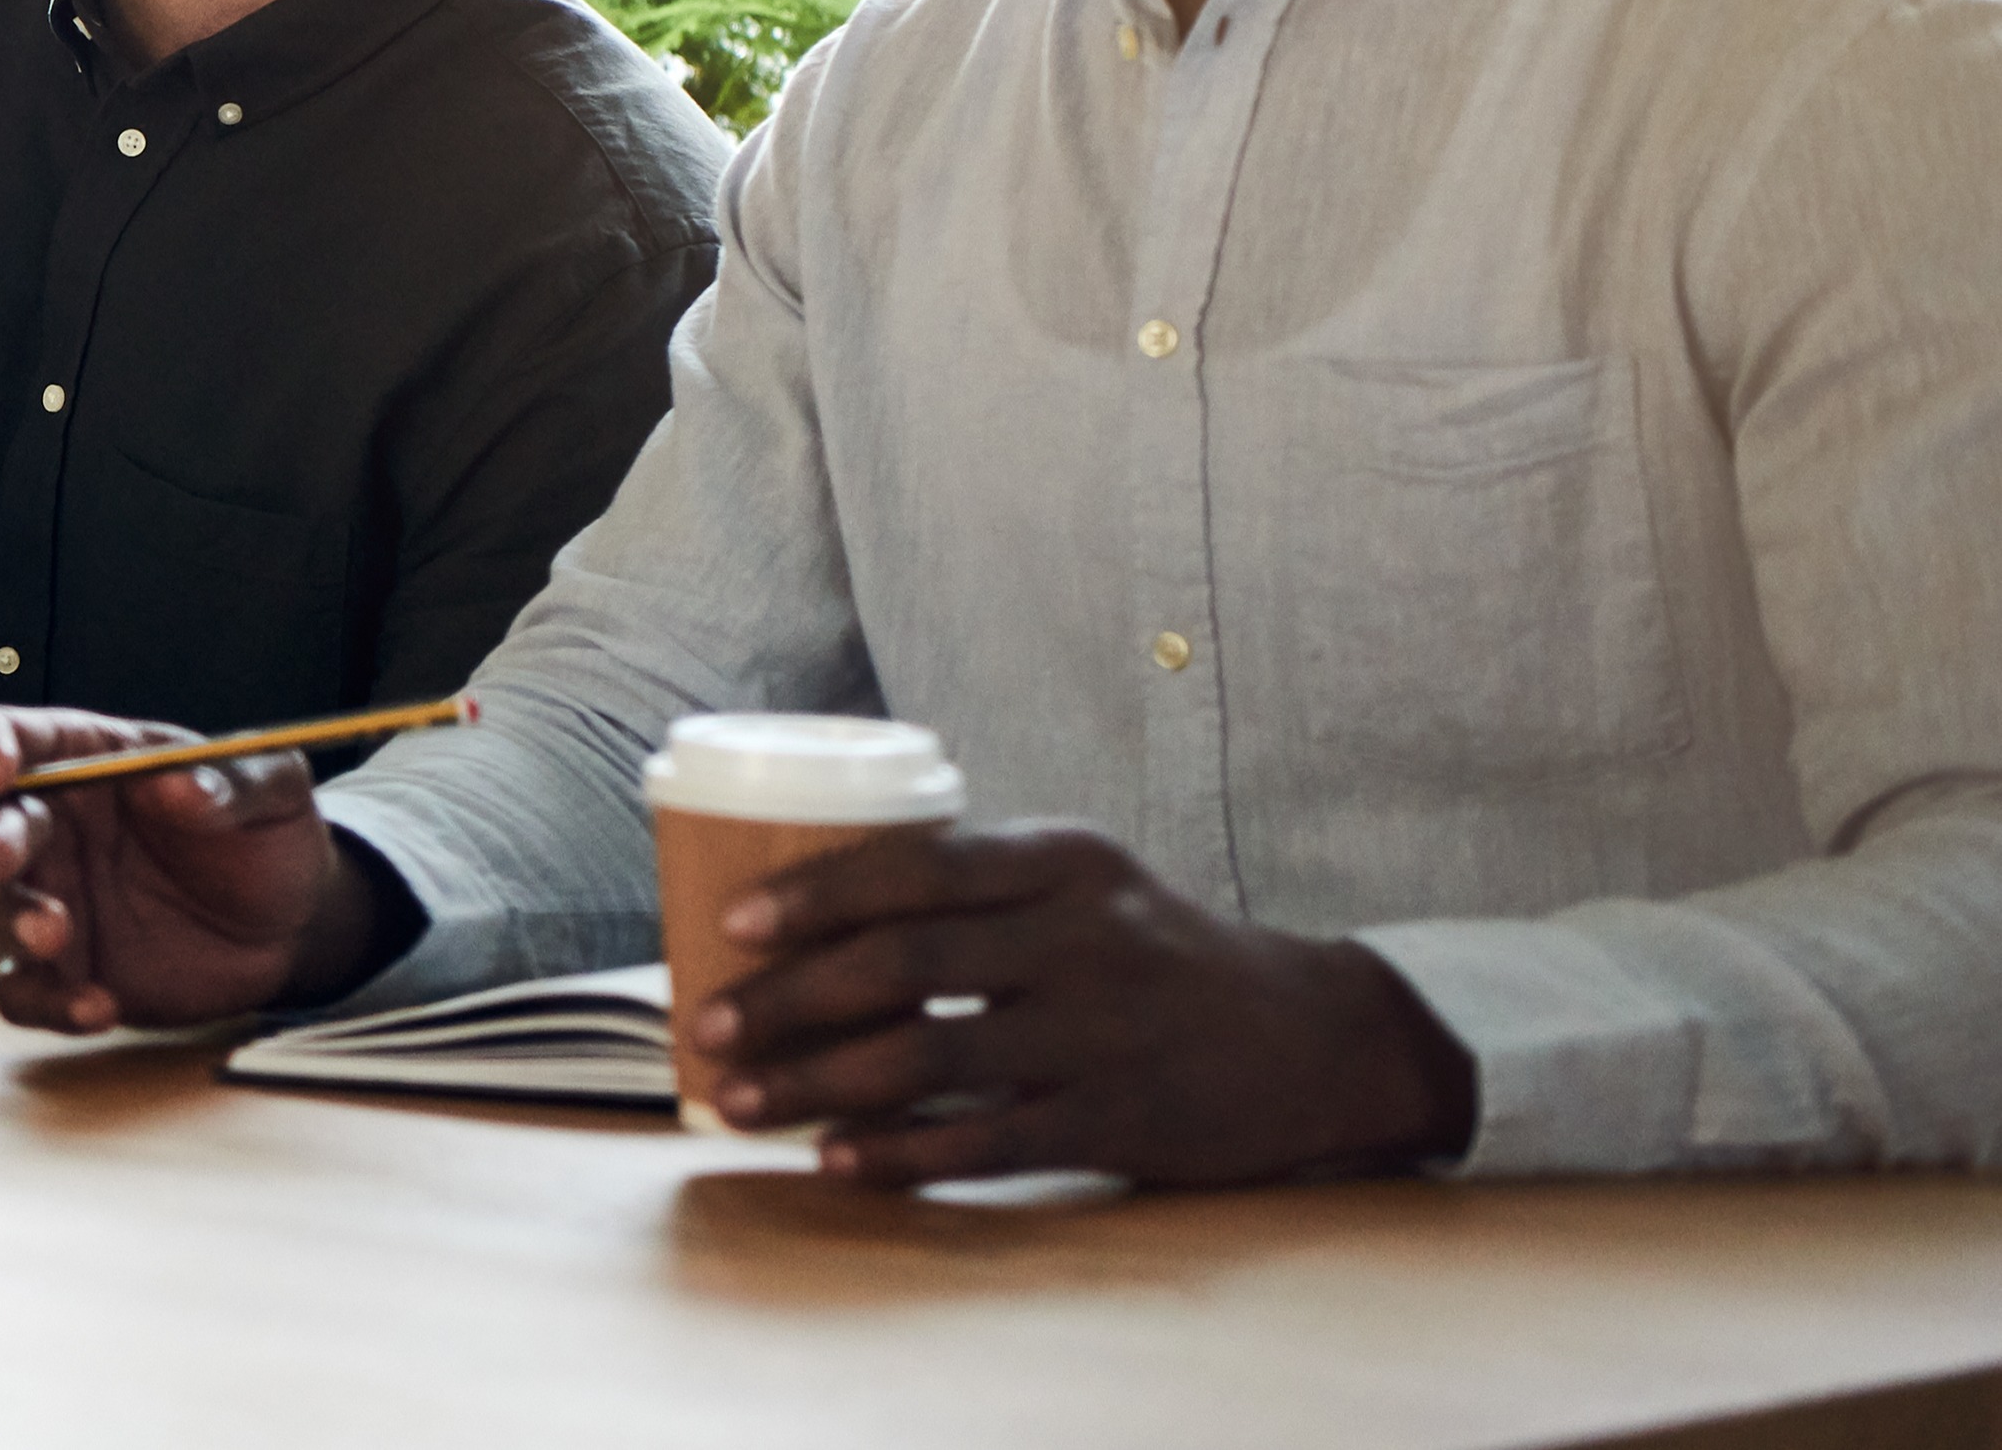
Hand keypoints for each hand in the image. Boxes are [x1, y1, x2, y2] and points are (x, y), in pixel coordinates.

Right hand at [0, 704, 362, 1033]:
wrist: (288, 926)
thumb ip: (231, 783)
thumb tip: (178, 783)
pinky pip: (22, 991)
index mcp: (80, 758)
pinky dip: (45, 1001)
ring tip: (52, 937)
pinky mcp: (60, 971)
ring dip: (2, 917)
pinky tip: (97, 1006)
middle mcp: (47, 826)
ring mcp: (45, 899)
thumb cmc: (264, 836)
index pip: (3, 734)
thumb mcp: (274, 790)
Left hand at [688, 822, 1476, 1186]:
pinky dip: (900, 1152)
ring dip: (817, 1082)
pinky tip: (835, 1162)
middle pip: (903, 960)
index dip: (813, 893)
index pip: (915, 865)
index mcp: (1064, 861)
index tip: (731, 923)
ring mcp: (1103, 1031)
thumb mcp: (1088, 885)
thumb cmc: (1158, 954)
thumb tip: (810, 911)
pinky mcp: (1121, 1119)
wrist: (1317, 1040)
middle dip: (788, 997)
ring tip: (742, 1102)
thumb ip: (978, 888)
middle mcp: (1083, 937)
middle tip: (707, 1026)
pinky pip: (987, 1139)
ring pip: (928, 1053)